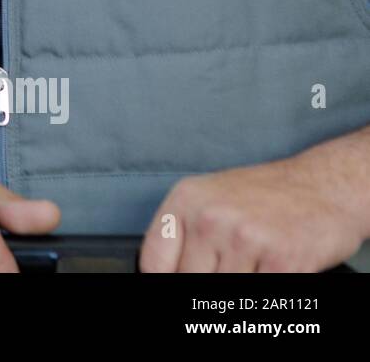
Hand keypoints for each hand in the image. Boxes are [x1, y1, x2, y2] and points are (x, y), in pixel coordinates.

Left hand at [139, 154, 367, 271]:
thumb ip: (183, 234)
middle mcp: (210, 217)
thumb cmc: (264, 195)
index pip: (154, 262)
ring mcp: (244, 238)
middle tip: (230, 268)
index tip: (177, 280)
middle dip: (207, 283)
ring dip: (239, 286)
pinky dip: (266, 286)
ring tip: (254, 262)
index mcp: (185, 200)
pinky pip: (259, 294)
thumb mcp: (210, 199)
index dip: (164, 280)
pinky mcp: (281, 260)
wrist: (325, 185)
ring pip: (224, 292)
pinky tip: (273, 267)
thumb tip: (163, 273)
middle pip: (189, 281)